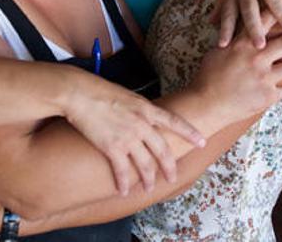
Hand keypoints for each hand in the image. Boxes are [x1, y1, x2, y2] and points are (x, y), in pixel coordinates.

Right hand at [62, 75, 205, 195]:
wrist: (79, 94)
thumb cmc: (98, 90)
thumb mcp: (127, 96)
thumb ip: (138, 109)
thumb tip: (142, 118)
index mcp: (146, 109)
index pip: (175, 122)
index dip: (190, 133)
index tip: (202, 142)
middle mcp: (142, 125)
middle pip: (162, 151)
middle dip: (169, 167)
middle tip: (172, 177)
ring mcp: (128, 137)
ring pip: (145, 165)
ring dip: (147, 179)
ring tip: (148, 189)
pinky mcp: (112, 147)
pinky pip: (122, 170)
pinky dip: (123, 182)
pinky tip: (124, 190)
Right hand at [195, 13, 281, 123]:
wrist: (207, 103)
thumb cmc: (207, 77)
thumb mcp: (216, 53)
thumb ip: (232, 44)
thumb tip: (236, 36)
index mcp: (243, 45)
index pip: (265, 22)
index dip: (278, 10)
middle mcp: (257, 58)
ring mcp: (265, 77)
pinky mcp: (268, 95)